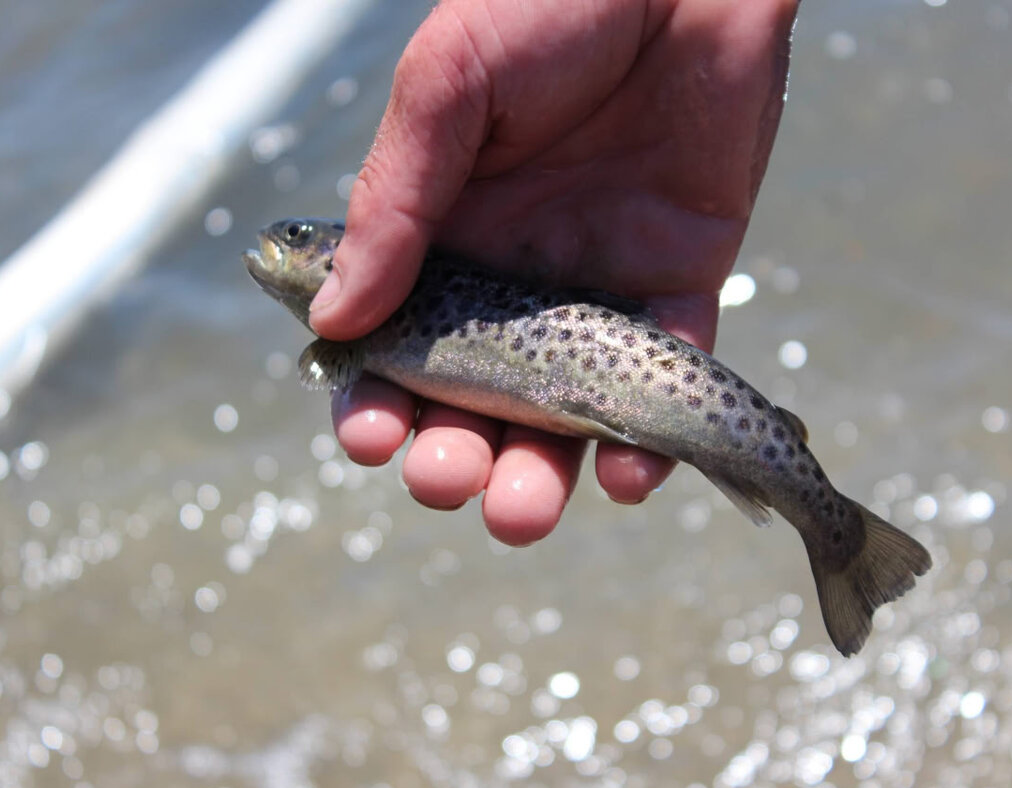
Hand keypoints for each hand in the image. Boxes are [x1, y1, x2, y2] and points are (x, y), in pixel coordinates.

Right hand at [309, 0, 797, 544]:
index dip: (377, 403)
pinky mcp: (679, 283)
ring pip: (565, 414)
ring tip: (520, 512)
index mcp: (442, 238)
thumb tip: (333, 320)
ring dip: (541, 475)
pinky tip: (628, 475)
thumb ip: (395, 204)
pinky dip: (652, 437)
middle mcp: (513, 281)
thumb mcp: (448, 90)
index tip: (372, 437)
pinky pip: (669, 378)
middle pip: (477, 402)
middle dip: (455, 457)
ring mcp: (596, 290)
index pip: (396, 346)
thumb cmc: (548, 3)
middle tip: (449, 479)